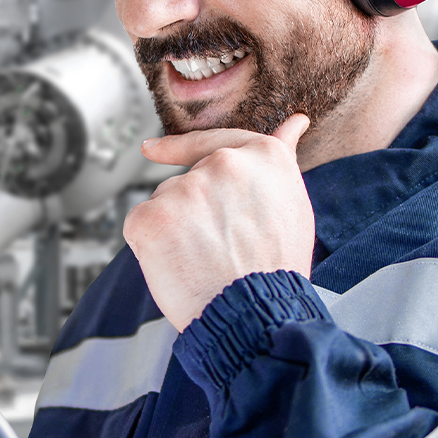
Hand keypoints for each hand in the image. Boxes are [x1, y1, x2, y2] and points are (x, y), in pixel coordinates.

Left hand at [126, 114, 313, 330]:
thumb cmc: (277, 269)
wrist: (255, 315)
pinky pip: (142, 226)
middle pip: (188, 182)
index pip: (214, 142)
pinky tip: (178, 266)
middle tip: (216, 250)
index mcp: (262, 156)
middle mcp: (221, 165)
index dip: (182, 148)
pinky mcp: (150, 217)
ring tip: (204, 263)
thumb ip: (280, 162)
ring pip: (165, 205)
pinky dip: (152, 248)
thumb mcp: (293, 206)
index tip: (153, 149)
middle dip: (193, 212)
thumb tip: (295, 122)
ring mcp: (183, 189)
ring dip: (174, 230)